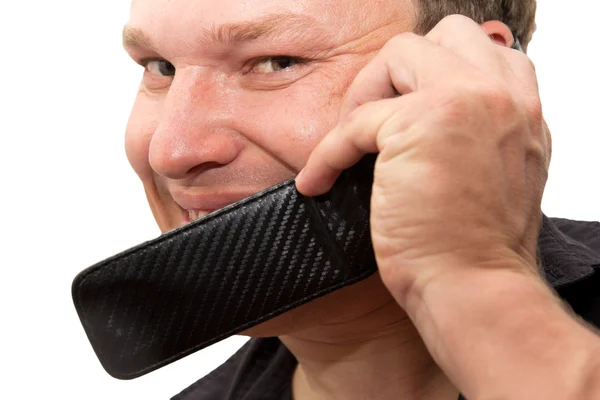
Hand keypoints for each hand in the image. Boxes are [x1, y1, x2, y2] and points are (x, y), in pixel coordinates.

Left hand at [295, 15, 551, 307]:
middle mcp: (504, 97)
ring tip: (349, 142)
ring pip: (400, 55)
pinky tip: (320, 181)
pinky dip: (329, 152)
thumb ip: (477, 135)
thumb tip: (420, 120)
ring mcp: (467, 102)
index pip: (482, 54)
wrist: (474, 290)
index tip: (403, 114)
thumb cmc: (474, 248)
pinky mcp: (421, 125)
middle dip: (399, 72)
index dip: (434, 75)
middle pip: (444, 37)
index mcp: (522, 111)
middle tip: (374, 120)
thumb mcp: (494, 178)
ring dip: (365, 96)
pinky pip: (355, 122)